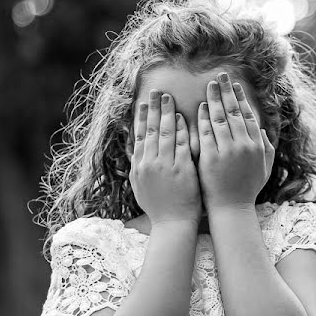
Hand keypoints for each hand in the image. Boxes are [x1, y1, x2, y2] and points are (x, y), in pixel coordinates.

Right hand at [130, 90, 200, 225]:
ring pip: (164, 134)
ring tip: (169, 98)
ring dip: (167, 113)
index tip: (143, 102)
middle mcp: (149, 164)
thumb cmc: (159, 207)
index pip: (139, 136)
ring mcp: (164, 167)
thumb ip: (138, 165)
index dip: (141, 117)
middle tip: (157, 91)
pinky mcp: (181, 171)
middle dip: (153, 108)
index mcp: (138, 167)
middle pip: (151, 130)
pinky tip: (182, 117)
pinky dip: (180, 130)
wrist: (172, 224)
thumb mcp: (140, 186)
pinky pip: (180, 146)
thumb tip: (133, 148)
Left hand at [197, 73, 274, 210]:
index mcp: (257, 146)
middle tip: (220, 76)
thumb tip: (263, 130)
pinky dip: (204, 118)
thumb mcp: (264, 168)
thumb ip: (266, 148)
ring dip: (214, 99)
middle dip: (227, 91)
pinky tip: (201, 106)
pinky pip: (207, 133)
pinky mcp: (211, 158)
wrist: (231, 208)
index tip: (234, 86)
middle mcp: (244, 145)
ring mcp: (227, 151)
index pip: (249, 116)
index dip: (241, 99)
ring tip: (210, 85)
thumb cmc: (247, 189)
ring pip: (220, 119)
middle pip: (234, 112)